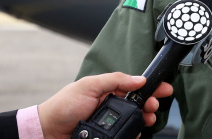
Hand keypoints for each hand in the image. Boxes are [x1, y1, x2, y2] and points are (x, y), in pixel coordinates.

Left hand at [37, 72, 173, 138]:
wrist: (47, 131)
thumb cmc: (64, 106)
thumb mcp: (89, 85)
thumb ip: (114, 80)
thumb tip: (139, 79)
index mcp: (108, 91)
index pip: (134, 87)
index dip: (150, 87)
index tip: (164, 89)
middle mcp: (111, 107)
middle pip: (138, 105)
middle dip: (150, 104)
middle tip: (154, 106)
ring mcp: (110, 124)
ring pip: (135, 121)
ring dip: (145, 119)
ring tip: (148, 119)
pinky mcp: (108, 137)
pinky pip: (125, 136)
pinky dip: (133, 134)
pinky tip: (137, 132)